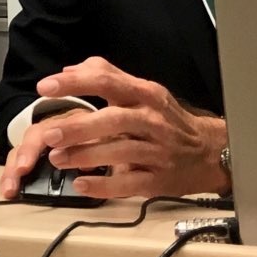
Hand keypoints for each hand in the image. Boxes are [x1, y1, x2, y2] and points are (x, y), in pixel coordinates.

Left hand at [0, 57, 227, 199]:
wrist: (210, 152)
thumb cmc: (166, 119)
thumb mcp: (142, 90)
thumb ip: (106, 76)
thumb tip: (69, 70)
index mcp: (144, 94)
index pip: (108, 82)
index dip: (75, 84)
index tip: (45, 87)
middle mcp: (152, 120)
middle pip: (113, 120)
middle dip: (79, 127)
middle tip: (50, 133)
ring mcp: (158, 151)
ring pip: (120, 152)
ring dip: (85, 156)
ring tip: (57, 158)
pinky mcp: (160, 180)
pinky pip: (129, 183)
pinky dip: (104, 185)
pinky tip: (81, 183)